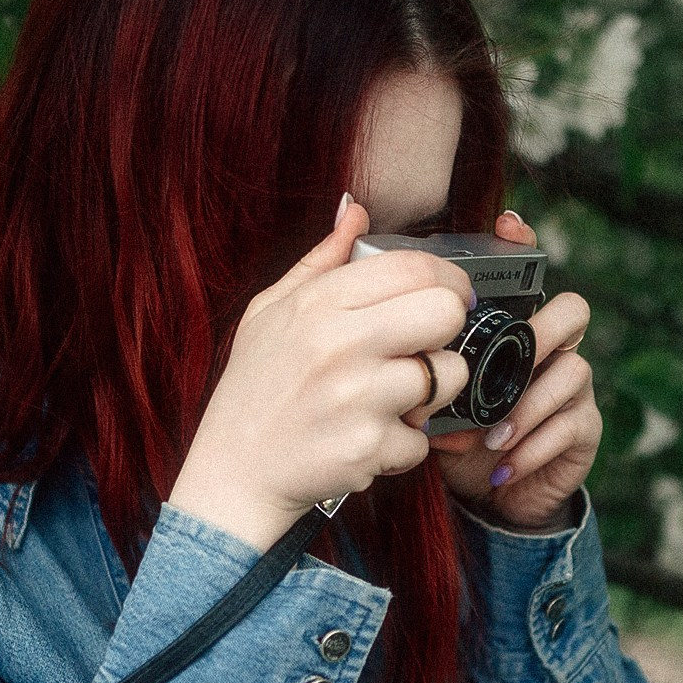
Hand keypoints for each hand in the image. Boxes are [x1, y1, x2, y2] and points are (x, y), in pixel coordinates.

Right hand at [168, 193, 480, 551]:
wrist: (235, 472)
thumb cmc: (255, 388)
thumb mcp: (270, 311)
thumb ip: (320, 261)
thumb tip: (356, 210)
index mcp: (319, 303)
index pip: (415, 268)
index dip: (447, 280)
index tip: (446, 296)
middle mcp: (340, 344)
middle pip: (446, 312)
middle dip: (447, 330)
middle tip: (426, 345)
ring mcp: (357, 398)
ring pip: (447, 376)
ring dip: (431, 392)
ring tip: (393, 398)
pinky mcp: (369, 447)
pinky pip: (423, 438)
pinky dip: (404, 444)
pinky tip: (370, 438)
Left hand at [429, 209, 601, 533]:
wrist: (486, 496)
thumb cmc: (459, 436)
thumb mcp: (432, 400)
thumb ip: (420, 369)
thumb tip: (411, 361)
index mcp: (513, 333)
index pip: (530, 277)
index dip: (526, 247)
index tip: (508, 226)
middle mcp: (550, 351)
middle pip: (573, 311)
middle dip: (545, 330)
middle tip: (515, 357)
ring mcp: (572, 390)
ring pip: (573, 371)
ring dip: (529, 405)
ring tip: (492, 435)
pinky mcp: (583, 430)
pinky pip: (572, 425)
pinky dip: (534, 446)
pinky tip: (504, 463)